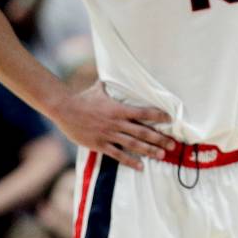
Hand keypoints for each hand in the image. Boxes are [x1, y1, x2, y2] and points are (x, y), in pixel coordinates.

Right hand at [52, 81, 176, 169]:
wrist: (64, 109)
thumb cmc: (83, 98)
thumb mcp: (100, 88)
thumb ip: (112, 84)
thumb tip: (119, 70)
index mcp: (119, 109)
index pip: (144, 113)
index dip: (158, 116)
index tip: (170, 120)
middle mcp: (117, 123)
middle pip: (143, 132)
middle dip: (160, 138)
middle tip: (173, 144)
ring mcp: (109, 135)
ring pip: (133, 145)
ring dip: (149, 150)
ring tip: (162, 155)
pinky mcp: (100, 145)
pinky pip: (118, 155)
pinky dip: (130, 161)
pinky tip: (141, 166)